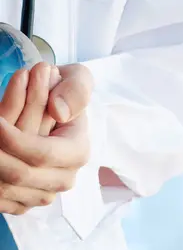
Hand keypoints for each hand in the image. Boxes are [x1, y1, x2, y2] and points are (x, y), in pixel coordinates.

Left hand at [0, 63, 92, 214]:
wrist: (57, 109)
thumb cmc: (65, 92)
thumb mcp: (79, 79)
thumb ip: (76, 90)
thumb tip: (59, 112)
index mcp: (79, 151)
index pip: (43, 153)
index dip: (14, 140)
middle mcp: (65, 176)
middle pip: (20, 174)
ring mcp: (45, 191)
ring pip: (5, 187)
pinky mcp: (27, 199)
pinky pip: (0, 196)